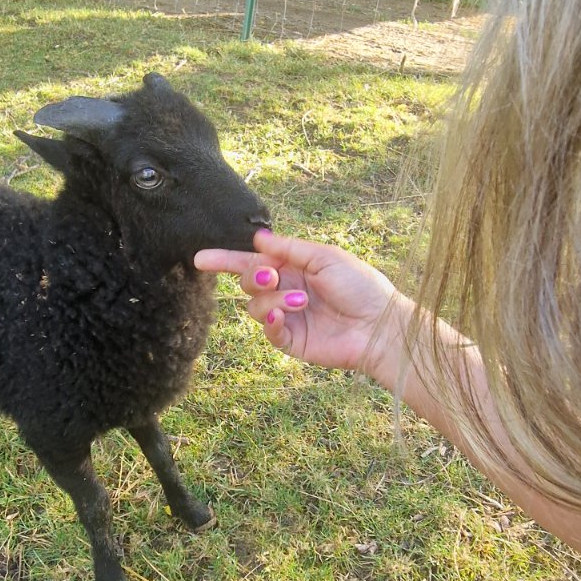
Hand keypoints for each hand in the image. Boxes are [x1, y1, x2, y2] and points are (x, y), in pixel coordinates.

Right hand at [194, 230, 410, 377]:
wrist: (379, 326)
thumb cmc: (361, 286)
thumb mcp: (325, 257)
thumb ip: (289, 249)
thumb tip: (258, 239)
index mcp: (295, 267)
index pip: (254, 261)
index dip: (226, 259)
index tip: (201, 258)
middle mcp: (286, 290)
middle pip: (247, 282)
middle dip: (253, 277)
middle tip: (271, 277)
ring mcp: (287, 316)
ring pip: (254, 306)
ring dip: (272, 299)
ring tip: (301, 301)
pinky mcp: (290, 340)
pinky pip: (267, 330)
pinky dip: (270, 321)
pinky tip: (283, 315)